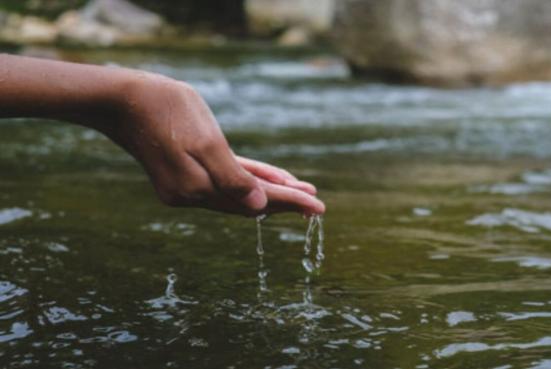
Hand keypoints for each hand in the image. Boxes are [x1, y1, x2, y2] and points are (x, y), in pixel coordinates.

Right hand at [102, 73, 324, 215]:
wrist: (122, 99)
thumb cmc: (165, 111)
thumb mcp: (204, 141)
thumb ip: (232, 177)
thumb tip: (260, 207)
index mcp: (198, 190)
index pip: (255, 202)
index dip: (290, 203)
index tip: (318, 207)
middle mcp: (192, 195)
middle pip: (249, 204)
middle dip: (284, 201)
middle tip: (316, 203)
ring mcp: (186, 187)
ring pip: (239, 194)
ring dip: (270, 192)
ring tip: (301, 190)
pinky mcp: (184, 174)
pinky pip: (226, 181)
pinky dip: (249, 179)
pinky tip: (270, 177)